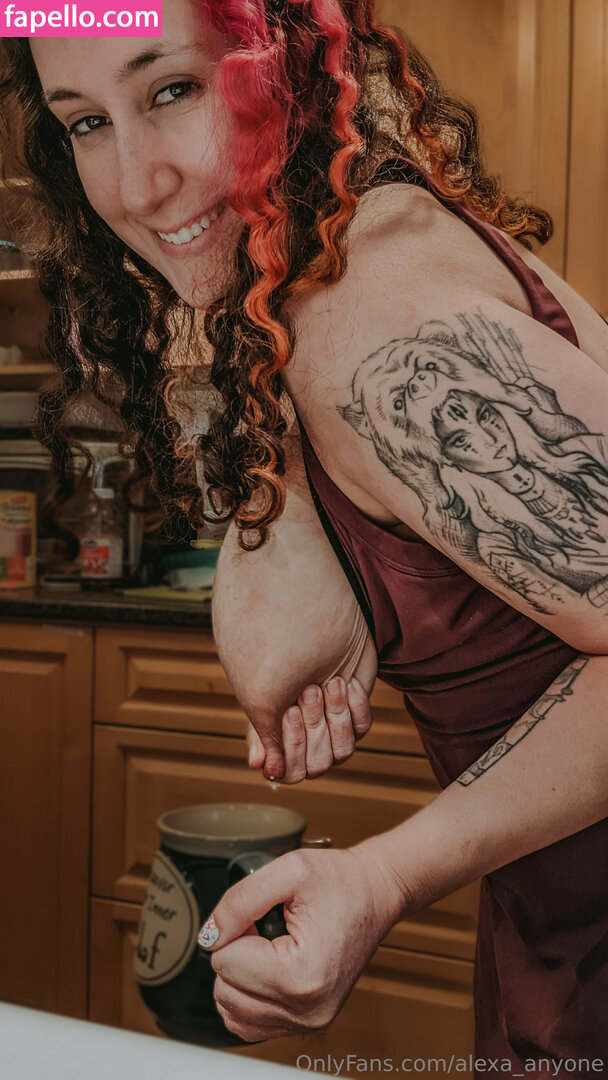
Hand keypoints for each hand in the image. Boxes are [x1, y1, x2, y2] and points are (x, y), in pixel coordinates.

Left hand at [199, 844, 406, 1042]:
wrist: (376, 893)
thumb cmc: (340, 880)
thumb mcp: (289, 870)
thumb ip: (239, 901)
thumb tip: (209, 937)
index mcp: (301, 976)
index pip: (224, 962)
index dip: (238, 929)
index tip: (266, 915)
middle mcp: (307, 1009)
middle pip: (225, 990)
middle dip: (238, 953)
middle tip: (270, 929)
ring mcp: (309, 1022)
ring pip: (232, 1010)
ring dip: (242, 976)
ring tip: (273, 947)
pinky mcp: (307, 1024)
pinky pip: (249, 1023)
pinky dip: (249, 995)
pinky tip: (269, 968)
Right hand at [246, 676, 371, 783]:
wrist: (307, 645)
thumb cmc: (279, 676)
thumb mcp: (264, 703)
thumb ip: (261, 734)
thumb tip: (259, 765)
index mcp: (285, 756)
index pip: (292, 772)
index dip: (293, 744)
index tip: (290, 711)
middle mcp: (312, 756)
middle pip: (319, 762)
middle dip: (313, 724)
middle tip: (309, 691)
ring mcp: (336, 743)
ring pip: (343, 750)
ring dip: (336, 714)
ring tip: (330, 683)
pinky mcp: (358, 726)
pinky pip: (362, 727)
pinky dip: (355, 704)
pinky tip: (347, 682)